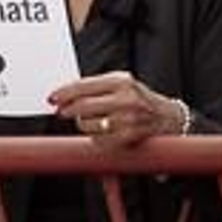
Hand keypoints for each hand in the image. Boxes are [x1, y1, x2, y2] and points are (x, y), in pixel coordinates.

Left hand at [48, 71, 182, 147]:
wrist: (169, 118)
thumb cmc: (140, 100)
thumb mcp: (122, 85)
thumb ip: (97, 87)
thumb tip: (65, 95)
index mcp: (121, 81)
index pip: (84, 85)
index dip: (64, 92)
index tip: (52, 98)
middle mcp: (126, 98)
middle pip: (83, 106)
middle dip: (68, 110)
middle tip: (62, 112)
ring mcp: (128, 118)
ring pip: (88, 124)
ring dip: (84, 125)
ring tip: (94, 121)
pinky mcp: (129, 136)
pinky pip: (99, 140)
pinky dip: (96, 138)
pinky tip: (104, 133)